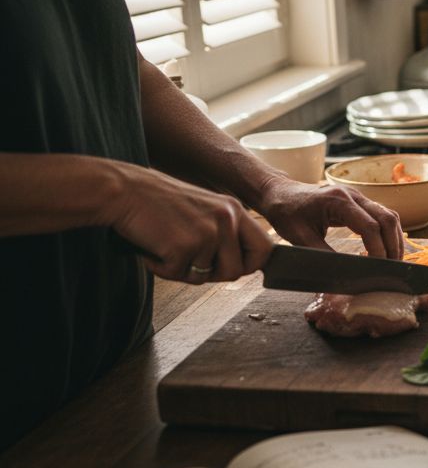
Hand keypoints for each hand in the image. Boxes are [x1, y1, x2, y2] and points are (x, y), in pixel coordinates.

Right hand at [106, 163, 273, 282]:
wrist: (121, 190)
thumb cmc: (156, 202)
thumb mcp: (202, 209)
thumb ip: (223, 231)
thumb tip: (240, 266)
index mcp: (233, 209)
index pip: (265, 249)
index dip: (251, 265)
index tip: (233, 268)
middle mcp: (226, 219)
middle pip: (236, 271)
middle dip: (213, 275)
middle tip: (189, 261)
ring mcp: (207, 232)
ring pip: (206, 277)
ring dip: (184, 271)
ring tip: (166, 248)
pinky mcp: (184, 245)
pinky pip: (178, 275)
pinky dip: (162, 269)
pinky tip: (152, 249)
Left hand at [255, 176, 402, 258]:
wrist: (279, 193)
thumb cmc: (286, 213)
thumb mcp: (300, 238)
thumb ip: (323, 255)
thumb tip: (341, 276)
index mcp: (338, 201)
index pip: (370, 227)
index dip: (377, 250)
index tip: (377, 270)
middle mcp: (353, 195)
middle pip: (387, 219)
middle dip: (393, 246)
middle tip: (391, 269)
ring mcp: (358, 197)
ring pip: (389, 216)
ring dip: (394, 240)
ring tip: (392, 262)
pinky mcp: (359, 202)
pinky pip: (382, 216)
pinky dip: (388, 234)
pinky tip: (384, 250)